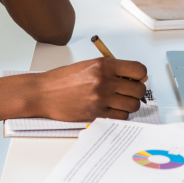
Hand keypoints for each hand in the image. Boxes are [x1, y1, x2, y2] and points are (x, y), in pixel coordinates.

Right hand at [31, 58, 147, 121]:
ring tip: (120, 101)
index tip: (136, 79)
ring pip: (132, 105)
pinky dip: (120, 115)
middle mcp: (104, 80)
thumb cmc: (62, 79)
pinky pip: (121, 117)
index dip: (140, 76)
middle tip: (129, 92)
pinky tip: (112, 110)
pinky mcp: (96, 113)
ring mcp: (100, 98)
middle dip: (137, 92)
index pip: (138, 70)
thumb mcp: (88, 65)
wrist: (43, 93)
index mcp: (103, 65)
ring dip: (129, 104)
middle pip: (138, 90)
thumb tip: (131, 77)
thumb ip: (110, 69)